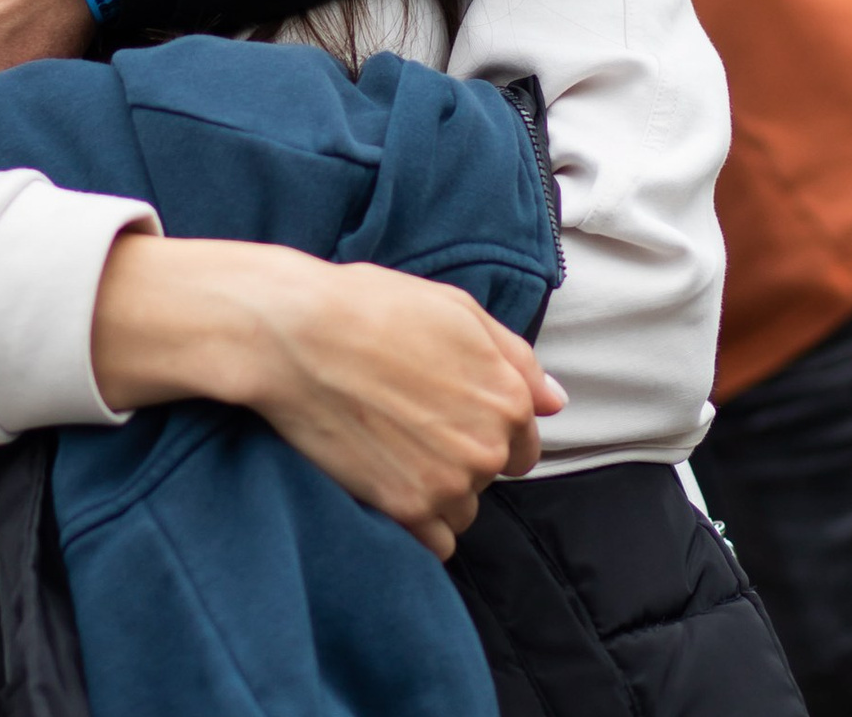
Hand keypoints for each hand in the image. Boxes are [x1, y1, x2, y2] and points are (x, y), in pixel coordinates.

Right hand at [90, 237, 560, 559]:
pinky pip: (436, 544)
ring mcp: (449, 482)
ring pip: (463, 509)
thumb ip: (514, 357)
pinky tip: (386, 484)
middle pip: (491, 474)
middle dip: (461, 453)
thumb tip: (556, 400)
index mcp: (508, 395)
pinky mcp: (406, 510)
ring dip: (438, 489)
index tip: (446, 410)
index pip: (525, 441)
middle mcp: (489, 446)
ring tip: (391, 449)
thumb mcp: (454, 307)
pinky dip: (417, 524)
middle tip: (409, 420)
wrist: (296, 334)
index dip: (487, 424)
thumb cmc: (369, 306)